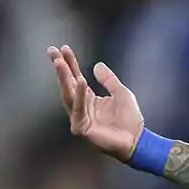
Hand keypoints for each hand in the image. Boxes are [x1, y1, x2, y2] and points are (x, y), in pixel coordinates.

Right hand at [47, 45, 143, 161]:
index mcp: (89, 99)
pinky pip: (78, 109)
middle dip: (60, 68)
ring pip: (68, 95)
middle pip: (67, 85)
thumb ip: (109, 80)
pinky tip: (80, 80)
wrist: (137, 140)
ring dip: (64, 78)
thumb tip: (97, 65)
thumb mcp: (121, 93)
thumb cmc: (130, 120)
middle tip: (51, 51)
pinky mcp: (81, 129)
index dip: (70, 63)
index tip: (64, 48)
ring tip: (60, 62)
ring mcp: (79, 119)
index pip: (76, 78)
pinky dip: (79, 95)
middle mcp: (81, 108)